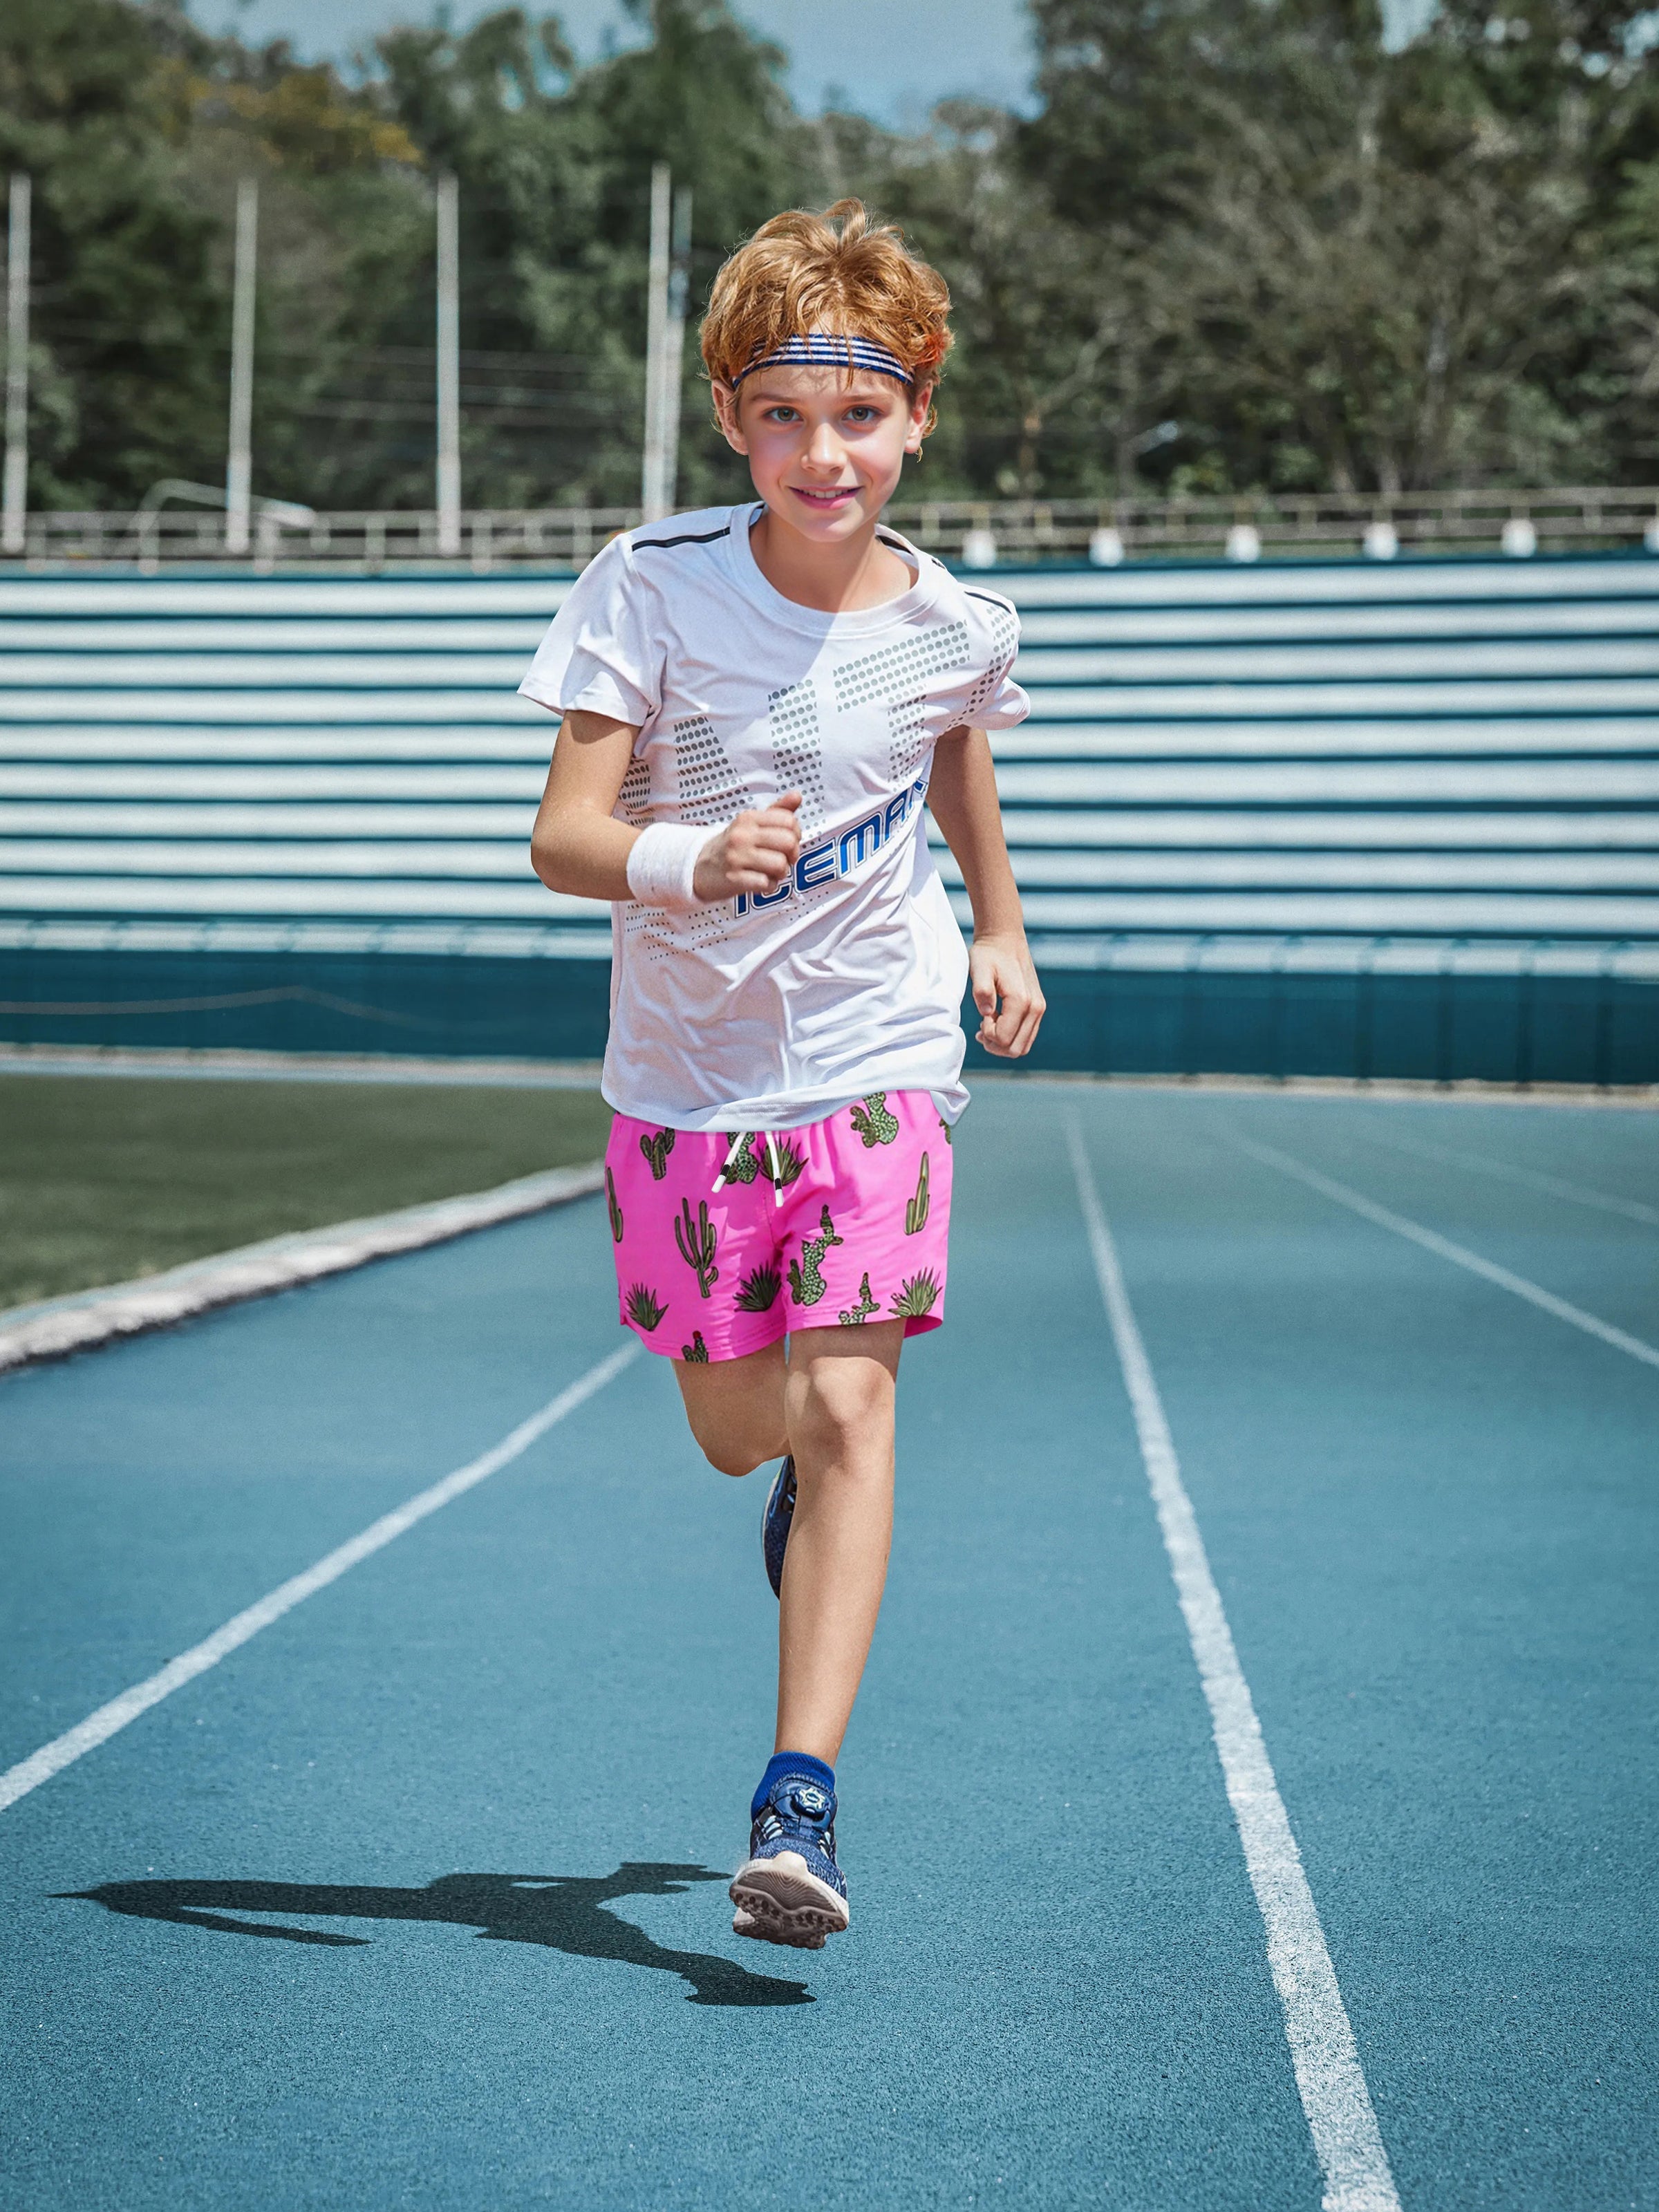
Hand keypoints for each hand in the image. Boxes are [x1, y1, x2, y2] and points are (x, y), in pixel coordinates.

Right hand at [693, 793, 802, 900]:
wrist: (701, 868)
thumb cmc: (734, 846)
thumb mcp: (752, 824)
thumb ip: (778, 811)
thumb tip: (797, 795)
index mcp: (748, 818)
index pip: (789, 821)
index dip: (795, 834)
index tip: (787, 842)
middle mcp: (742, 835)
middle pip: (788, 842)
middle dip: (792, 854)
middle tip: (782, 858)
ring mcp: (737, 857)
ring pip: (780, 864)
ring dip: (780, 873)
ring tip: (769, 871)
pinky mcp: (734, 879)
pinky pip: (767, 884)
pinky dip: (768, 886)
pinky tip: (760, 881)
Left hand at [969, 930, 1044, 1057]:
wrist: (1005, 940)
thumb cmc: (989, 954)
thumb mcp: (979, 968)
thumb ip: (982, 991)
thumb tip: (986, 1014)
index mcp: (1021, 1000)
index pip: (1003, 1038)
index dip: (987, 1036)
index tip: (979, 1021)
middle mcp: (1035, 1007)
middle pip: (1015, 1049)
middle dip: (995, 1046)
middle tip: (981, 1031)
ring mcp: (1039, 1009)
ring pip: (1023, 1046)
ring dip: (1003, 1043)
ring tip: (988, 1026)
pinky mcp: (1038, 1008)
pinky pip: (1027, 1036)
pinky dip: (1011, 1037)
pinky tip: (997, 1023)